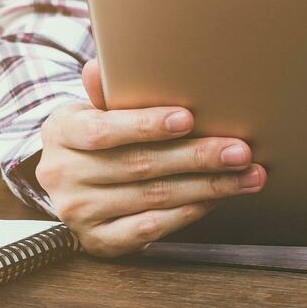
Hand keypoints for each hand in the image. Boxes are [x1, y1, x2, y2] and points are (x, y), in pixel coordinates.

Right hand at [35, 60, 265, 257]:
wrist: (69, 187)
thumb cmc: (92, 139)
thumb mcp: (91, 110)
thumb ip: (105, 93)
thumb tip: (102, 67)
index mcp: (61, 133)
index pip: (103, 130)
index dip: (145, 125)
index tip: (188, 118)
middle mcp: (64, 175)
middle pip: (139, 166)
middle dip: (197, 157)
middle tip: (240, 151)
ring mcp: (80, 212)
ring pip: (153, 198)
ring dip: (206, 187)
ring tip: (246, 176)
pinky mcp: (99, 241)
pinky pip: (150, 228)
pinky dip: (187, 212)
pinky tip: (215, 199)